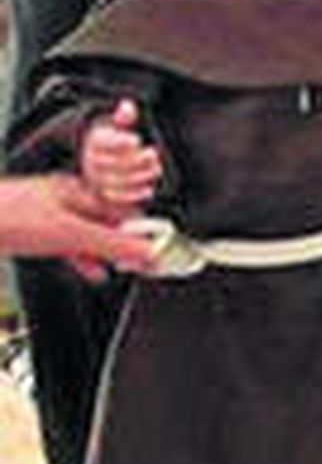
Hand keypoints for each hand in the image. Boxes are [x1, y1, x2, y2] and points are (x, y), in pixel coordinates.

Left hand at [0, 174, 157, 281]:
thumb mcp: (68, 234)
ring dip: (109, 254)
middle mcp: (69, 201)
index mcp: (83, 193)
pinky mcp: (36, 232)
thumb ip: (110, 244)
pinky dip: (85, 259)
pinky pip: (70, 246)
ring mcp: (52, 216)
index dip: (149, 232)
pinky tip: (92, 271)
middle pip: (112, 224)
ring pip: (92, 236)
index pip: (129, 212)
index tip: (164, 251)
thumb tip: (148, 251)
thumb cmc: (7, 217)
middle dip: (131, 244)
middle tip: (149, 264)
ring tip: (126, 269)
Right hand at [81, 99, 161, 218]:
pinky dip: (133, 196)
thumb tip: (128, 107)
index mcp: (95, 142)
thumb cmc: (113, 140)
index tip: (136, 140)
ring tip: (156, 169)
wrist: (98, 162)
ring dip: (138, 177)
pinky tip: (148, 189)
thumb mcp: (116, 125)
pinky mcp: (104, 195)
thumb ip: (123, 117)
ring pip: (114, 182)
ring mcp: (96, 179)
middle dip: (135, 160)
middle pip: (110, 163)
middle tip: (153, 154)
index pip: (103, 142)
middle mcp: (91, 161)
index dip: (119, 142)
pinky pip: (115, 199)